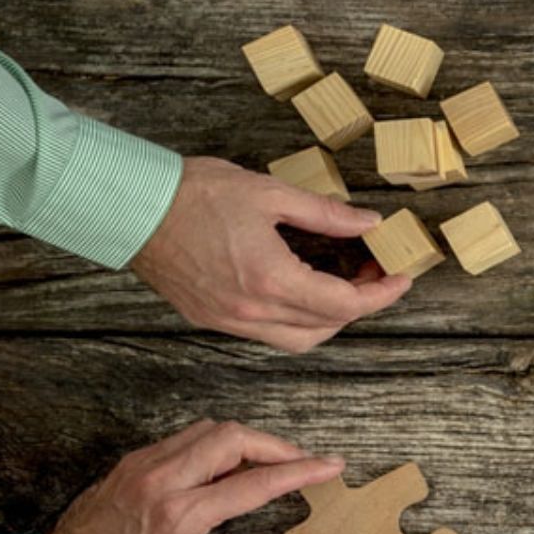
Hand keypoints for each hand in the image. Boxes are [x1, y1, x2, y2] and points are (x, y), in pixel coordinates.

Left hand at [50, 419, 343, 533]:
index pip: (255, 483)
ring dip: (245, 440)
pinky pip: (185, 437)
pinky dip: (214, 443)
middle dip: (274, 445)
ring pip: (210, 428)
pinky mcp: (133, 461)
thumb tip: (263, 501)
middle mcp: (162, 482)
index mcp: (179, 517)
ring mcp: (144, 466)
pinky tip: (224, 464)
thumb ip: (228, 526)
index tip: (330, 465)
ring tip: (265, 463)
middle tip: (301, 461)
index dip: (300, 472)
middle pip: (233, 437)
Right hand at [131, 157, 410, 351]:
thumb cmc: (196, 193)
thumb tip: (367, 223)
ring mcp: (229, 321)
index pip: (343, 305)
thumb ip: (325, 214)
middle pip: (324, 329)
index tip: (401, 278)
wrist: (132, 207)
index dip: (380, 295)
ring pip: (297, 340)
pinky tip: (302, 291)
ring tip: (342, 284)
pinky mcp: (212, 319)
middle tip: (373, 274)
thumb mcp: (270, 193)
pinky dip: (296, 321)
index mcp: (270, 279)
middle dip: (359, 307)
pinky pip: (267, 334)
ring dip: (328, 319)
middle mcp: (251, 311)